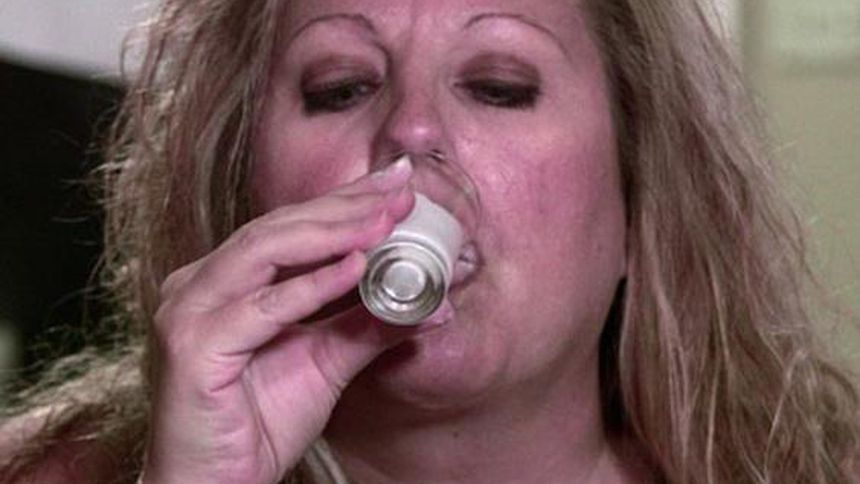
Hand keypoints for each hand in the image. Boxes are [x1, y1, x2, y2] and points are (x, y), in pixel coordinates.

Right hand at [141, 159, 421, 483]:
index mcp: (225, 280)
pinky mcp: (193, 347)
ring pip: (265, 251)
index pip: (290, 227)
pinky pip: (261, 309)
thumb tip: (432, 305)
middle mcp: (199, 284)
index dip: (344, 202)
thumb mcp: (329, 363)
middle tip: (398, 190)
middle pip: (278, 227)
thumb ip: (371, 327)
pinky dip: (311, 286)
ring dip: (331, 232)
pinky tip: (356, 267)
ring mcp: (189, 311)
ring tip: (384, 218)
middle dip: (344, 206)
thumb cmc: (259, 424)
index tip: (396, 185)